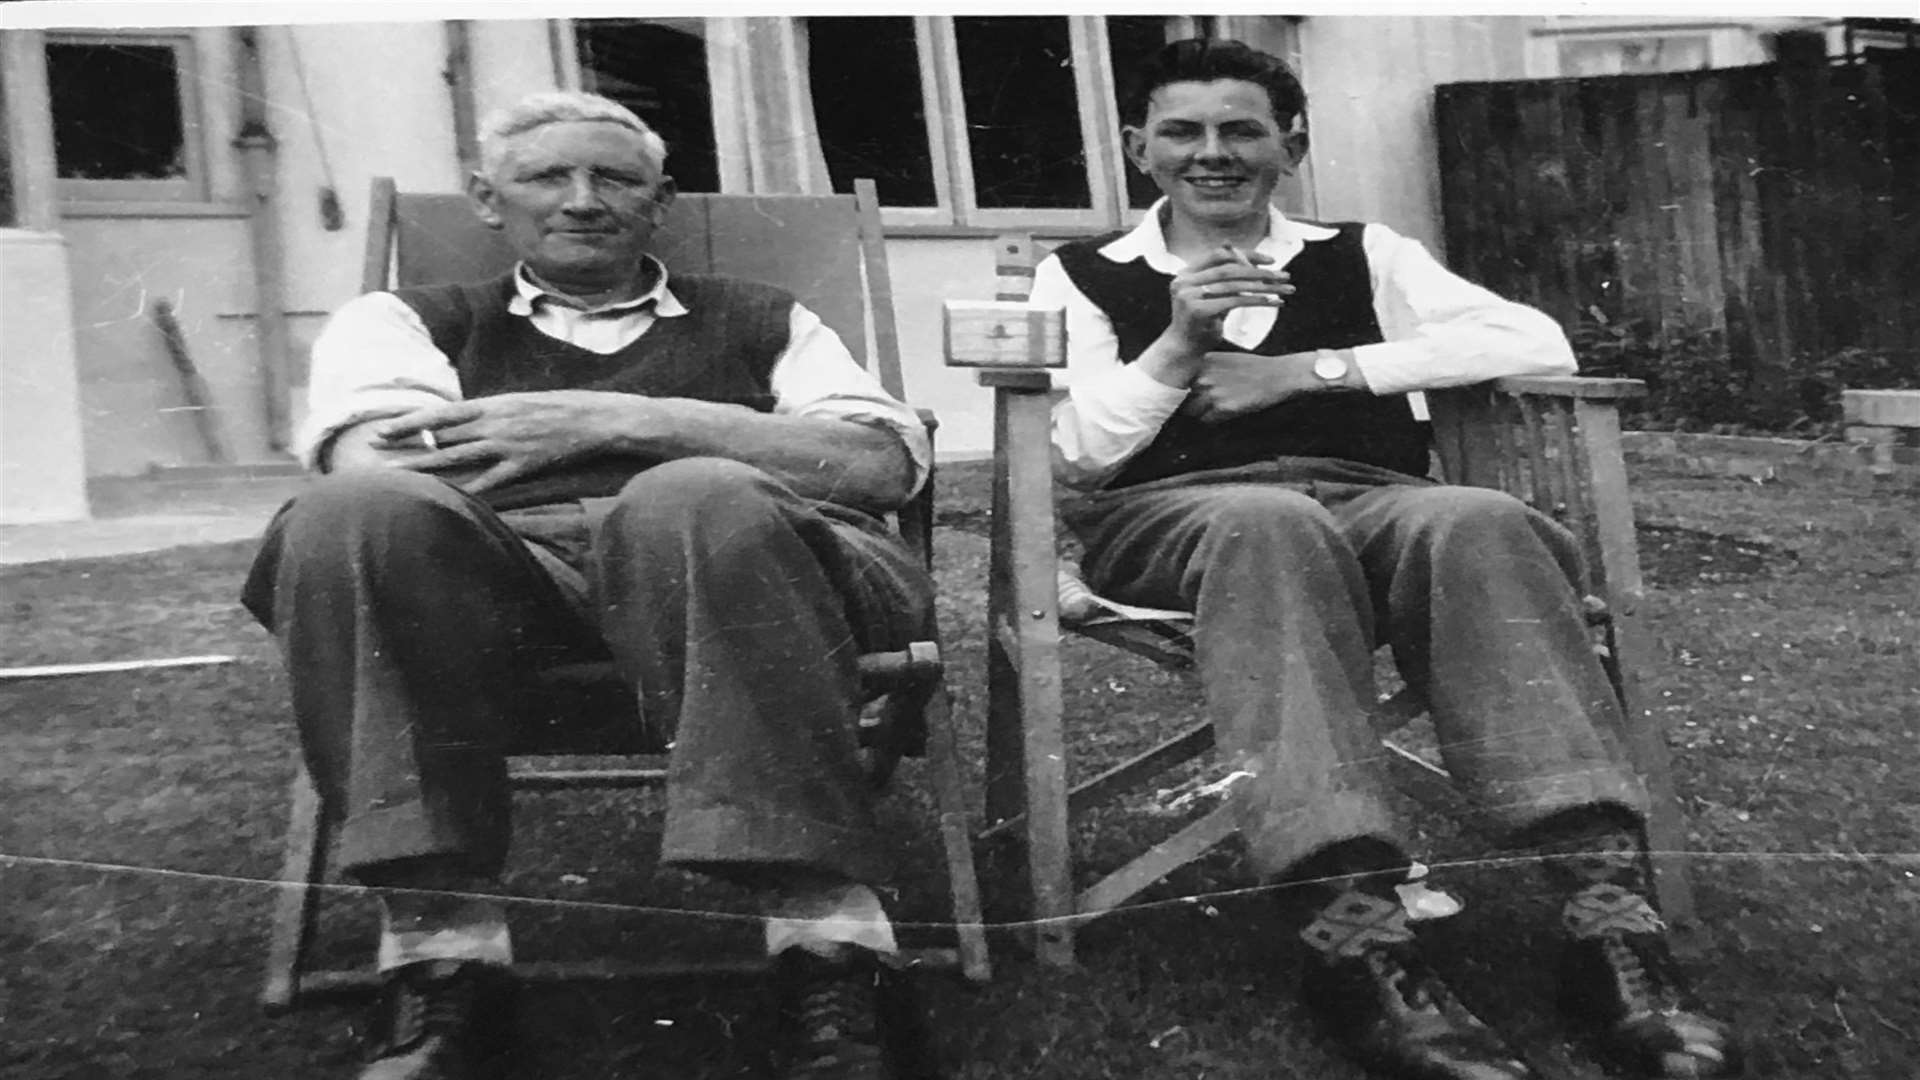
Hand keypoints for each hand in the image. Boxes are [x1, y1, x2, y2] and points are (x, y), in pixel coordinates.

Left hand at [371, 390, 651, 492]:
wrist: (596, 418)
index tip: (383, 430)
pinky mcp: (524, 465)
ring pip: (458, 459)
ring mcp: (508, 445)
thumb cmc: (560, 408)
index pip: (440, 414)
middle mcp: (495, 423)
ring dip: (425, 468)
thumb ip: (491, 414)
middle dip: (406, 446)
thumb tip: (463, 426)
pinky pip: (491, 482)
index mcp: (493, 404)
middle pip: (440, 438)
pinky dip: (470, 492)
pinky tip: (449, 501)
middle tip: (374, 454)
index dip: (409, 423)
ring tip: (398, 476)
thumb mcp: (520, 403)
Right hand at [1164, 246, 1293, 354]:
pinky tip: (1273, 301)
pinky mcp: (1199, 311)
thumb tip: (1251, 259)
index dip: (1246, 254)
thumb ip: (1227, 278)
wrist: (1184, 349)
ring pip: (1234, 285)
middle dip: (1260, 271)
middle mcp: (1184, 281)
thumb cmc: (1202, 322)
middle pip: (1230, 269)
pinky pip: (1235, 301)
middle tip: (1284, 275)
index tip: (1271, 260)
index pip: (1220, 254)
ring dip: (1263, 286)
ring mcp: (1189, 296)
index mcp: (1186, 273)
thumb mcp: (1213, 296)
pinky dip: (1257, 300)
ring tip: (1284, 289)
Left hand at [1181, 350, 1323, 423]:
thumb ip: (1203, 367)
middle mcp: (1204, 376)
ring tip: (1211, 411)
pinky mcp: (1223, 407)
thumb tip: (1184, 380)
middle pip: (1181, 398)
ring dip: (1198, 413)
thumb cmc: (1253, 367)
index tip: (1180, 396)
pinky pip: (1206, 420)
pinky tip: (1222, 414)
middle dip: (1187, 403)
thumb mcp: (1224, 358)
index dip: (1179, 390)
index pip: (1177, 381)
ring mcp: (1212, 392)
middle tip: (1196, 406)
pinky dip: (1211, 420)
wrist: (1278, 375)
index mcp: (1203, 362)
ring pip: (1191, 411)